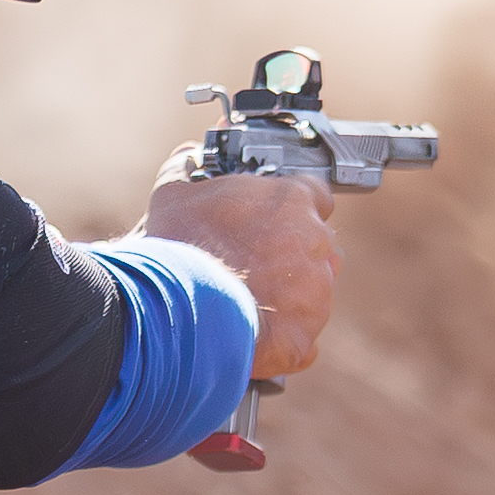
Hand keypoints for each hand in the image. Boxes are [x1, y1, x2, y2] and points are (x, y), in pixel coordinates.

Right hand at [140, 151, 338, 381]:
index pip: (315, 195)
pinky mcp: (304, 337)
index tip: (277, 218)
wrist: (176, 309)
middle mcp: (315, 243)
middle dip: (295, 253)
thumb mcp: (174, 193)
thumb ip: (189, 168)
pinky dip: (283, 337)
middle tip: (257, 262)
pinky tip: (255, 332)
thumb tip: (189, 156)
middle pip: (319, 245)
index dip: (295, 207)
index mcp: (292, 201)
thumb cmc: (178, 246)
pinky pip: (303, 338)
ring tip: (250, 299)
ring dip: (291, 295)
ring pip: (314, 291)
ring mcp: (316, 293)